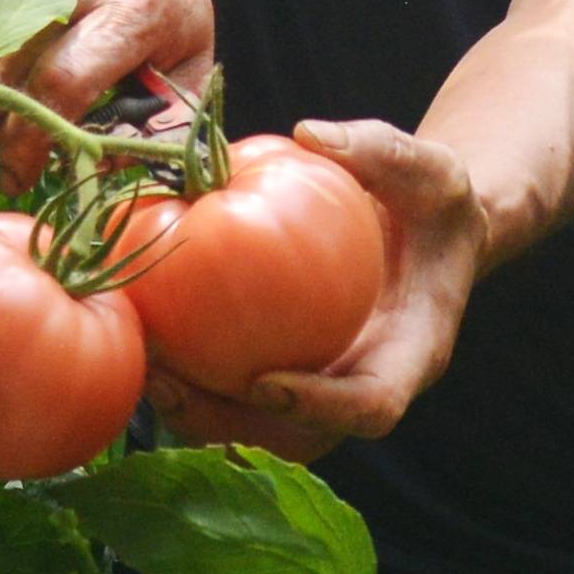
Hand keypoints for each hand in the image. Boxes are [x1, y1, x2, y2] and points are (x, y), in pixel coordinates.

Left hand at [156, 118, 488, 457]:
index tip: (264, 383)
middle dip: (230, 424)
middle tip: (169, 386)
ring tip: (143, 370)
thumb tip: (310, 135)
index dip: (319, 408)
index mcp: (411, 353)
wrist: (427, 232)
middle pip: (299, 439)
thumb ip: (381, 152)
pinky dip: (190, 377)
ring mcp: (324, 387)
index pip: (371, 405)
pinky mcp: (288, 373)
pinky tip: (140, 336)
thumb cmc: (433, 201)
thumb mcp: (428, 168)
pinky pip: (235, 393)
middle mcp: (363, 383)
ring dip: (195, 413)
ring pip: (257, 429)